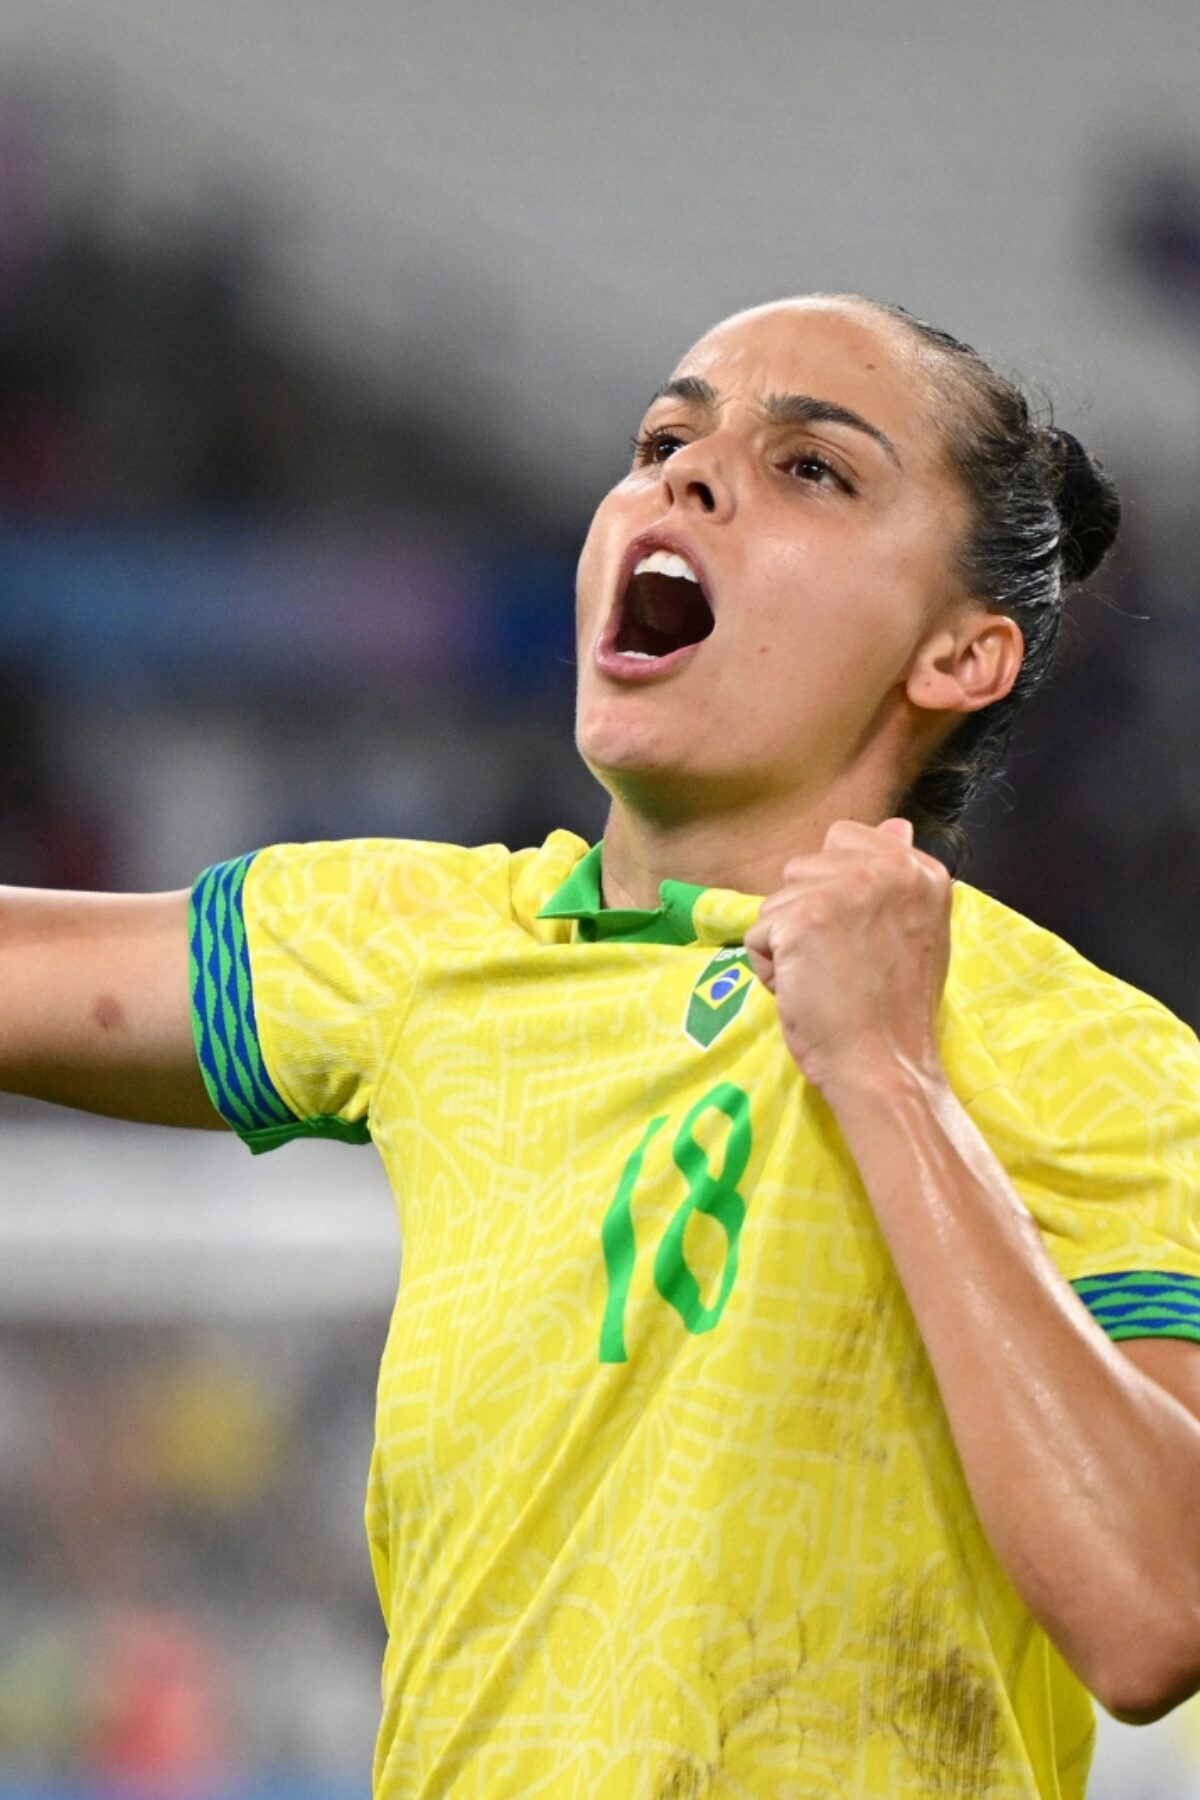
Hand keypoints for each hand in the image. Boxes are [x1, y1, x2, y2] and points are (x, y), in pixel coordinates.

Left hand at [743, 817, 952, 1094]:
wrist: (885, 1065)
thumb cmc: (894, 1010)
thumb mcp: (913, 930)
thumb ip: (896, 876)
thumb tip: (895, 824)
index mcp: (920, 869)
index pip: (844, 841)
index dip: (833, 891)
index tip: (860, 938)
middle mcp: (886, 868)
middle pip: (802, 869)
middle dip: (806, 917)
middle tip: (842, 965)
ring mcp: (844, 889)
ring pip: (775, 902)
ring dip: (786, 945)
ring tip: (824, 980)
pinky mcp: (803, 917)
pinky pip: (757, 934)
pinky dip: (769, 969)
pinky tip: (804, 992)